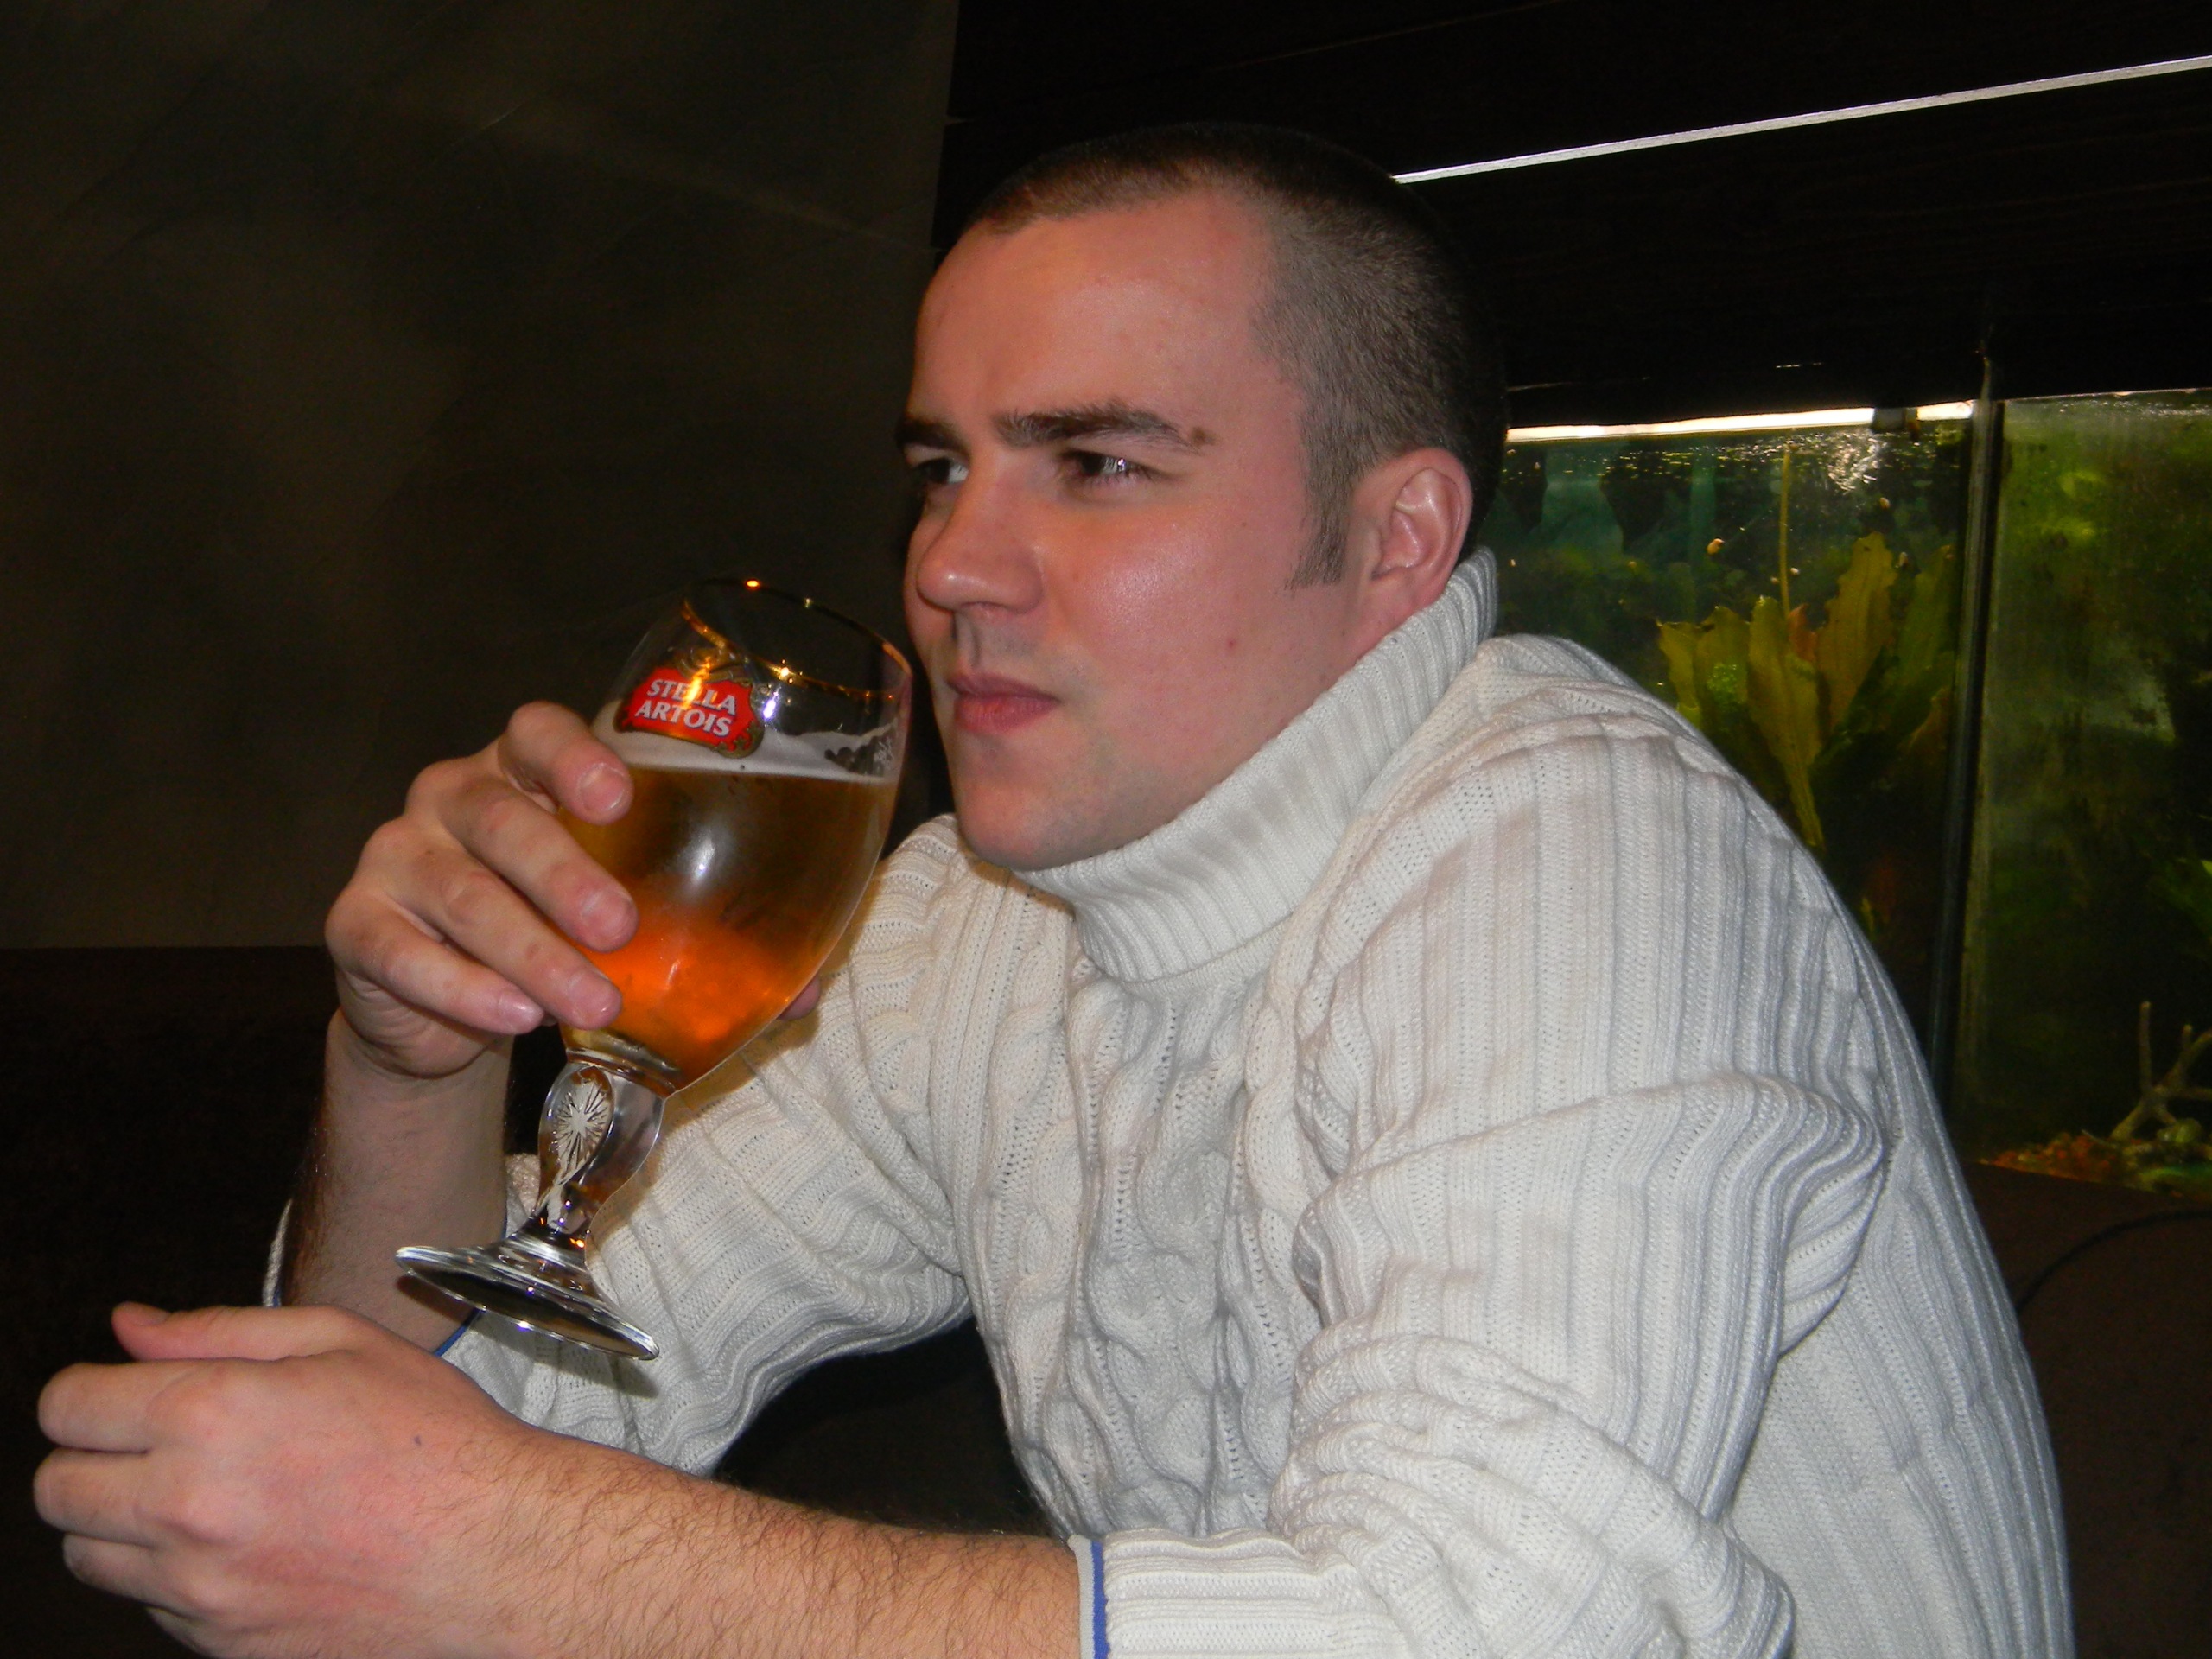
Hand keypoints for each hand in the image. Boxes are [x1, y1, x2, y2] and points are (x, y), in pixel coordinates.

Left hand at [35, 1304, 571, 1657]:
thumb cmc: (435, 1442)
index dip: (88, 1390)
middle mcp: (188, 1507)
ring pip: (89, 1556)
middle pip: (56, 1489)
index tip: (116, 1393)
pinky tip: (243, 1542)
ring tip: (199, 1495)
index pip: (69, 1407)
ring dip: (122, 1521)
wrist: (492, 1552)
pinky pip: (149, 1607)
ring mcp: (200, 1587)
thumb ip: (218, 1330)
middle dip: (88, 1456)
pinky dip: (174, 1575)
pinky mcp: (220, 1643)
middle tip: (150, 1443)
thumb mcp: (340, 1342)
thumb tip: (130, 1328)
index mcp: (213, 1415)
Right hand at [326, 702, 638, 1083]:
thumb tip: (783, 984)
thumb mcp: (597, 902)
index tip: (618, 801)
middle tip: (620, 930)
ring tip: (595, 1004)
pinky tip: (518, 1018)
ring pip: (465, 897)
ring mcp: (395, 856)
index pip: (537, 733)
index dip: (574, 758)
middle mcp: (449, 798)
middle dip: (566, 878)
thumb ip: (666, 911)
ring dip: (535, 956)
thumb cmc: (545, 928)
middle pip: (503, 822)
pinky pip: (404, 954)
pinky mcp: (355, 924)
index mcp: (517, 771)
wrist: (444, 1005)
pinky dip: (467, 991)